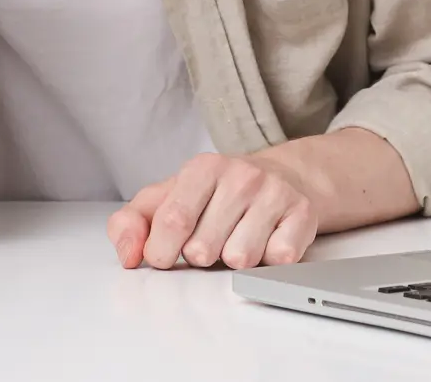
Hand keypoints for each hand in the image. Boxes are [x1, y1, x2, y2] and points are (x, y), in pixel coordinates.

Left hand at [106, 152, 319, 270]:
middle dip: (201, 256)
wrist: (278, 179)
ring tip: (237, 238)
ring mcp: (274, 192)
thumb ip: (132, 223)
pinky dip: (268, 262)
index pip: (173, 221)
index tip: (166, 254)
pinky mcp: (302, 214)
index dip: (163, 251)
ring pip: (240, 260)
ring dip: (234, 260)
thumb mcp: (168, 198)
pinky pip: (277, 262)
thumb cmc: (215, 195)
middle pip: (204, 249)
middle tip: (211, 239)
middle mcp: (240, 175)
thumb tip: (128, 255)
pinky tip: (265, 240)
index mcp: (202, 168)